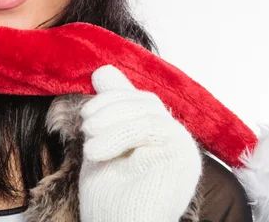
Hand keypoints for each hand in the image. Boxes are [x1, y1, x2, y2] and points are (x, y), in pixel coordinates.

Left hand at [79, 65, 202, 221]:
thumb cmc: (109, 198)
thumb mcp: (103, 144)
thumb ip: (109, 112)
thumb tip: (103, 70)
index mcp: (156, 136)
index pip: (139, 100)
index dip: (112, 97)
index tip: (85, 114)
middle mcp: (173, 139)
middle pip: (145, 101)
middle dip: (110, 106)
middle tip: (85, 124)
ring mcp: (181, 147)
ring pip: (148, 109)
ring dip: (112, 119)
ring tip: (89, 141)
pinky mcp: (183, 155)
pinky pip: (153, 126)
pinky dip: (121, 133)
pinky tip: (97, 152)